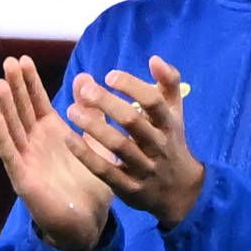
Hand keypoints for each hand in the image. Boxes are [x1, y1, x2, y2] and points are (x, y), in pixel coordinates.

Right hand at [0, 55, 125, 248]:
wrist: (88, 221)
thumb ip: (92, 114)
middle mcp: (35, 142)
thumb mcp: (96, 143)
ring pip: (13, 127)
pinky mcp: (23, 177)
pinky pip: (10, 153)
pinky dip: (2, 135)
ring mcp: (26, 158)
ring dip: (6, 106)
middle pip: (22, 109)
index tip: (23, 59)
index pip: (37, 101)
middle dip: (16, 86)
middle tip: (10, 62)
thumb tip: (86, 78)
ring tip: (0, 83)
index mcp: (52, 133)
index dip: (29, 81)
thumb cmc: (91, 183)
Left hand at [71, 61, 208, 226]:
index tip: (109, 76)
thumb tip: (154, 58)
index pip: (153, 101)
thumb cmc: (171, 143)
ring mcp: (144, 168)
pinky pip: (105, 171)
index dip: (132, 86)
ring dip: (93, 126)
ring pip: (118, 146)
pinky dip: (86, 154)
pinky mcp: (129, 188)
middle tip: (85, 89)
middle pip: (132, 122)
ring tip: (71, 110)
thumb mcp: (175, 114)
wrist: (181, 192)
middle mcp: (158, 145)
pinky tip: (68, 138)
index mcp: (169, 124)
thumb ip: (168, 84)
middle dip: (107, 103)